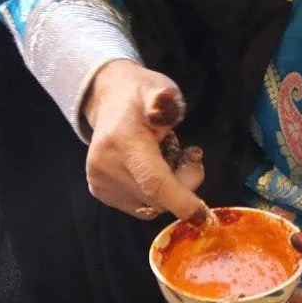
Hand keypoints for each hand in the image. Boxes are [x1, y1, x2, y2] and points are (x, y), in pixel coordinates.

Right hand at [81, 59, 207, 221]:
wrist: (107, 101)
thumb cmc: (139, 95)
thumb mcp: (156, 88)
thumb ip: (163, 99)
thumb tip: (164, 101)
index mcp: (122, 141)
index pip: (153, 180)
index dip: (179, 199)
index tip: (201, 214)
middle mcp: (105, 167)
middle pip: (157, 196)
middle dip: (184, 184)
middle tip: (190, 155)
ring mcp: (100, 183)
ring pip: (151, 206)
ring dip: (170, 190)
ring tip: (169, 157)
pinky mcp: (101, 193)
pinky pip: (141, 206)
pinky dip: (156, 194)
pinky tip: (155, 169)